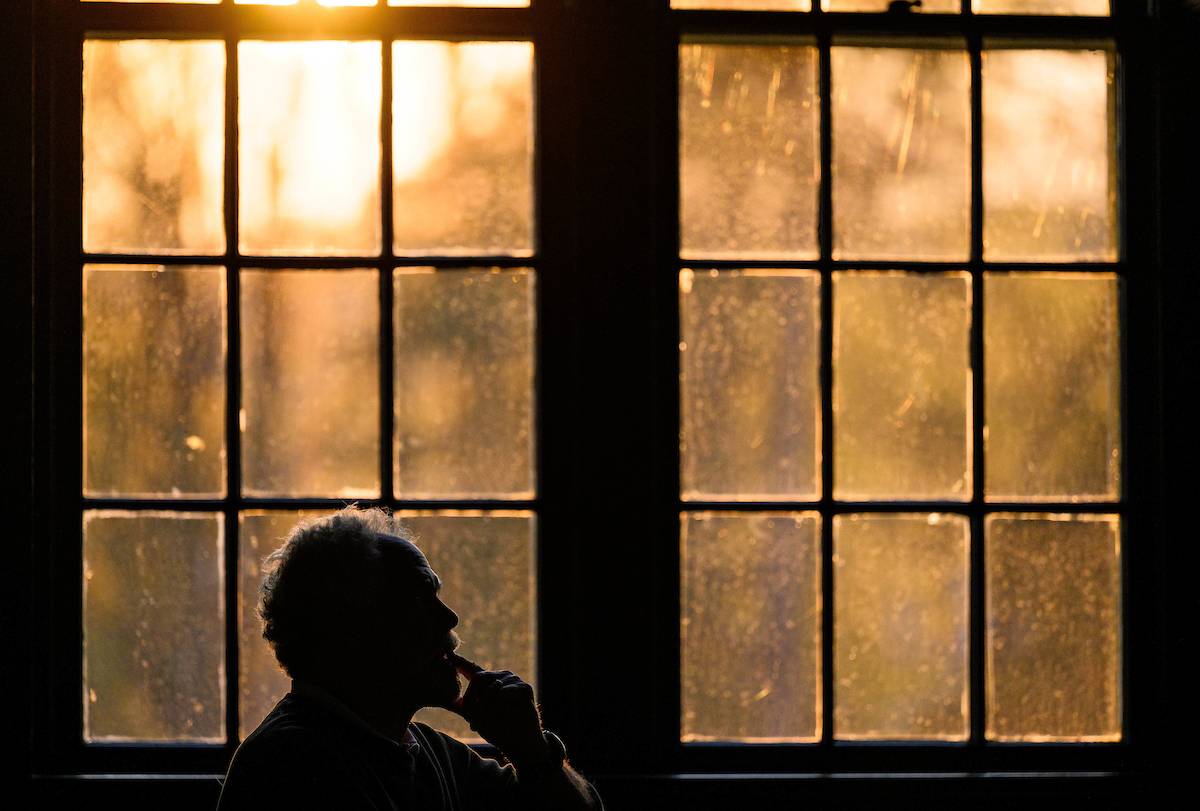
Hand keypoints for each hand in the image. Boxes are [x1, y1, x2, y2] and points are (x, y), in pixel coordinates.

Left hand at [445, 653, 548, 767]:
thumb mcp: (477, 718)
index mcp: (488, 683)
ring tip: (486, 720)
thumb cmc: (497, 730)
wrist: (518, 742)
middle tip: (471, 717)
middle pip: (478, 677)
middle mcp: (500, 677)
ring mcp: (513, 681)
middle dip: (471, 698)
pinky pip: (505, 691)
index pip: (472, 669)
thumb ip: (468, 707)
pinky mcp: (524, 687)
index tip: (447, 653)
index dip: (459, 661)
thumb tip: (457, 701)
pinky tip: (504, 712)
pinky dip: (500, 704)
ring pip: (491, 686)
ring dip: (485, 705)